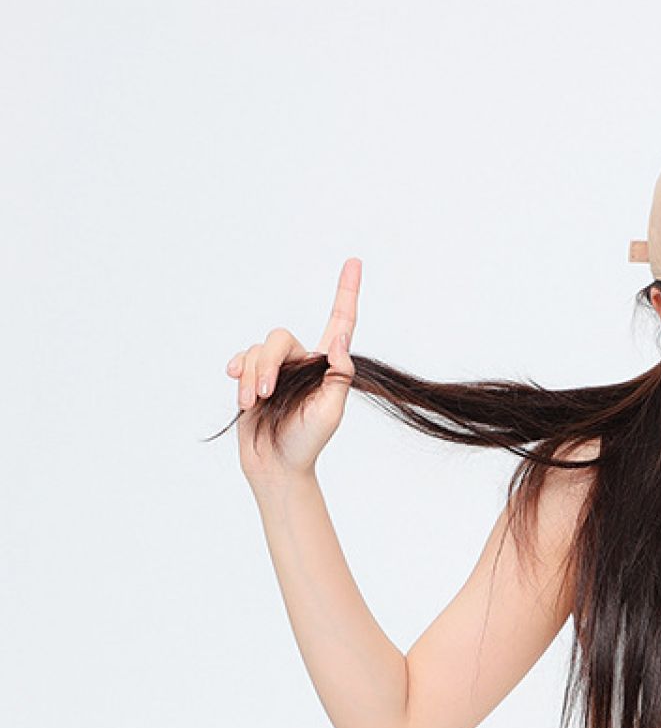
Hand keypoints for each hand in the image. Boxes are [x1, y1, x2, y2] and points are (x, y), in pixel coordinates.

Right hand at [226, 256, 361, 482]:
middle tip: (267, 394)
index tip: (354, 262)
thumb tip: (343, 338)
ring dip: (253, 377)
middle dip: (269, 365)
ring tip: (254, 403)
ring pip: (259, 350)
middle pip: (281, 338)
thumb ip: (337, 374)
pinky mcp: (254, 377)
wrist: (276, 464)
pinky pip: (242, 359)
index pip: (341, 322)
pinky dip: (240, 374)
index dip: (346, 293)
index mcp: (329, 367)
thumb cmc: (308, 442)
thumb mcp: (331, 410)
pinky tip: (239, 389)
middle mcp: (304, 362)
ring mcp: (278, 369)